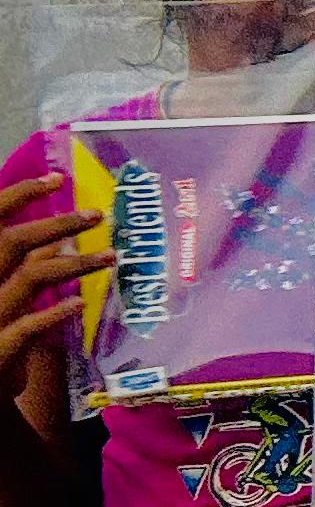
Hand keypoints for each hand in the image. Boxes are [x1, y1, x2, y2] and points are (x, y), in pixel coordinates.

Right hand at [0, 173, 112, 371]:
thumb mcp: (5, 294)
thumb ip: (24, 266)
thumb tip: (60, 239)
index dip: (20, 194)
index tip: (56, 179)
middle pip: (15, 242)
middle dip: (58, 225)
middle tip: (98, 215)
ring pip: (31, 277)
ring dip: (74, 264)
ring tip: (111, 257)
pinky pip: (28, 327)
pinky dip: (54, 313)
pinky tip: (79, 304)